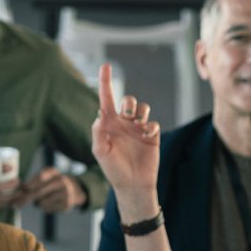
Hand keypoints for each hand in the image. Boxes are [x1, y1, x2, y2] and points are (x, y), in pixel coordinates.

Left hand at [13, 167, 87, 213]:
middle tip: (16, 205)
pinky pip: (48, 209)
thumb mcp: (46, 176)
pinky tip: (50, 203)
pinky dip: (44, 207)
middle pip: (39, 191)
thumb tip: (19, 190)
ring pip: (42, 202)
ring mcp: (65, 194)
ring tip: (43, 199)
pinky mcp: (66, 205)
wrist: (74, 189)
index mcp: (54, 172)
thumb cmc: (53, 182)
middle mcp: (61, 182)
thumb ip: (33, 181)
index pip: (41, 177)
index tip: (23, 189)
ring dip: (37, 203)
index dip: (31, 183)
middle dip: (26, 198)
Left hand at [90, 63, 160, 198]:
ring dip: (140, 112)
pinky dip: (150, 125)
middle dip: (128, 102)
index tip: (105, 66)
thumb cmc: (113, 169)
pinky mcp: (150, 135)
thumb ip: (98, 133)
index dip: (105, 82)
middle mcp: (123, 123)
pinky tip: (147, 135)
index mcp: (108, 124)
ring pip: (141, 107)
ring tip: (137, 125)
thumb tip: (100, 115)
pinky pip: (152, 122)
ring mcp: (137, 128)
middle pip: (127, 100)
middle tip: (127, 115)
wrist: (132, 184)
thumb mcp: (100, 152)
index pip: (106, 99)